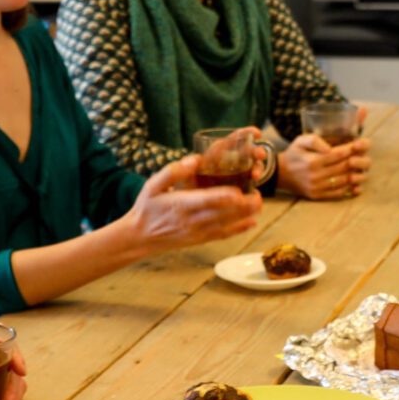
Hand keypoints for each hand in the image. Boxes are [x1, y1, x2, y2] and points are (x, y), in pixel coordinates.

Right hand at [130, 155, 264, 252]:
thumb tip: (195, 158)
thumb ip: (173, 171)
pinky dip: (238, 230)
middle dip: (243, 206)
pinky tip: (252, 222)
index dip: (224, 197)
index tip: (239, 191)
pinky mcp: (200, 240)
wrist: (139, 237)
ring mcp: (197, 232)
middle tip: (258, 193)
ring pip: (227, 225)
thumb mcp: (152, 185)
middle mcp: (191, 220)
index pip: (206, 201)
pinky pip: (223, 235)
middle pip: (223, 214)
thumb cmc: (147, 208)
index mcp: (181, 204)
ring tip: (259, 204)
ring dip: (245, 216)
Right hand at [280, 132, 371, 199]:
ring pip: (344, 181)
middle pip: (344, 167)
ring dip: (356, 175)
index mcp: (312, 160)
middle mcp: (316, 175)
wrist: (281, 174)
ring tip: (363, 169)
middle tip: (364, 156)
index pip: (338, 154)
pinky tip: (357, 184)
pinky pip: (338, 193)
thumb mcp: (300, 140)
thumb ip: (315, 140)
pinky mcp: (318, 195)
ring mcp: (317, 187)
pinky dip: (350, 189)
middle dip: (357, 161)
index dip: (352, 149)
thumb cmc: (294, 154)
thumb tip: (329, 148)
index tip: (361, 144)